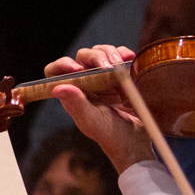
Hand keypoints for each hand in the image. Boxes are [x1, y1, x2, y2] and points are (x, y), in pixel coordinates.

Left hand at [47, 45, 152, 173]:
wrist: (138, 142)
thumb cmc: (112, 136)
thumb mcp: (93, 121)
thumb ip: (76, 104)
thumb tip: (57, 88)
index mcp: (73, 93)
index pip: (56, 72)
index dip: (62, 65)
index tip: (77, 68)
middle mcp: (86, 83)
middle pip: (82, 57)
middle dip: (95, 57)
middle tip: (108, 68)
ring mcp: (104, 78)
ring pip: (100, 52)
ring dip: (110, 53)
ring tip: (120, 66)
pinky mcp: (122, 76)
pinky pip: (119, 57)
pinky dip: (124, 54)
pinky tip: (129, 58)